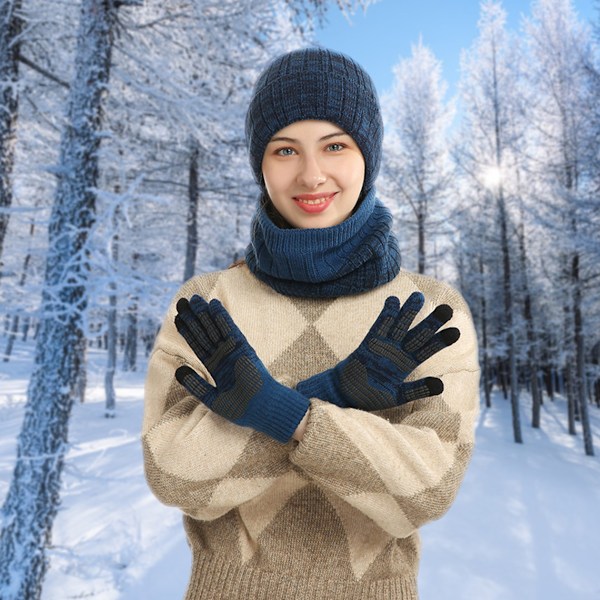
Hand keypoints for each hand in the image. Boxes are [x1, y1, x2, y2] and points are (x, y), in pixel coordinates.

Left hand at [174, 295, 308, 443]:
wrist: (263, 411)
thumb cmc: (241, 409)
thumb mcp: (212, 399)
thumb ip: (196, 385)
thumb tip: (178, 370)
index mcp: (216, 367)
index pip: (198, 345)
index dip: (188, 332)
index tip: (178, 318)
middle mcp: (224, 356)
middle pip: (205, 334)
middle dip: (194, 318)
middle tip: (182, 302)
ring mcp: (234, 352)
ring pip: (216, 329)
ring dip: (206, 314)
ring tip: (194, 299)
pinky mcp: (244, 350)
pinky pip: (232, 332)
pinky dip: (223, 318)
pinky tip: (214, 306)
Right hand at [296, 292, 459, 410]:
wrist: (346, 395)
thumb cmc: (371, 395)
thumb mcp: (397, 396)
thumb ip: (417, 389)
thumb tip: (440, 385)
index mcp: (406, 365)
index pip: (427, 349)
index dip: (440, 340)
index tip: (455, 332)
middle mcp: (397, 352)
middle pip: (417, 334)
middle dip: (431, 322)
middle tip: (447, 309)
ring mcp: (383, 346)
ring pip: (400, 326)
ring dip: (409, 312)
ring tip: (419, 297)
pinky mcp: (367, 344)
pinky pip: (378, 328)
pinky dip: (386, 315)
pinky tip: (393, 301)